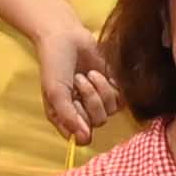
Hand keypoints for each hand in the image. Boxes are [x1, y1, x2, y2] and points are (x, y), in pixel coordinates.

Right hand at [31, 18, 118, 148]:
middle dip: (90, 99)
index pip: (81, 138)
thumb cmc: (55, 64)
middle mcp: (83, 113)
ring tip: (86, 74)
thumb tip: (84, 139)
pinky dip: (108, 84)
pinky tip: (97, 73)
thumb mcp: (55, 92)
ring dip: (98, 89)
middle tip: (78, 80)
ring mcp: (99, 101)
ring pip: (110, 110)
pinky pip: (120, 97)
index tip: (76, 105)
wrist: (65, 36)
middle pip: (98, 123)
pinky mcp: (112, 88)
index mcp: (66, 118)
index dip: (82, 125)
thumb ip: (68, 117)